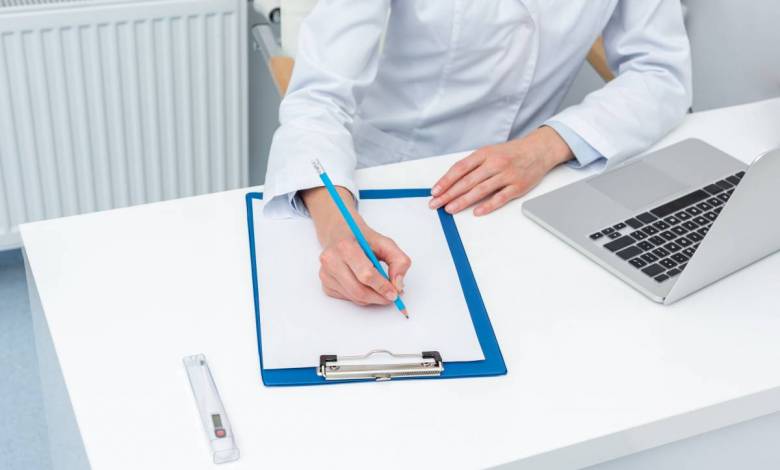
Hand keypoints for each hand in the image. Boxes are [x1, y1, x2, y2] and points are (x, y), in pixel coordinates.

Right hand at [302, 186, 411, 305]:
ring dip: (372, 298)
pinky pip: (348, 298)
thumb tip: (398, 285)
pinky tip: (364, 284)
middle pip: (359, 290)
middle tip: (391, 296)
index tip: (395, 293)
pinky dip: (361, 296)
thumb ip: (399, 261)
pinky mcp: (325, 283)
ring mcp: (325, 273)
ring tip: (380, 288)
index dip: (382, 287)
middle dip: (379, 297)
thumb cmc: (362, 239)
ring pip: (354, 297)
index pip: (366, 275)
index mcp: (345, 246)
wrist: (340, 233)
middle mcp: (331, 260)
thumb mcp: (385, 243)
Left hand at [429, 126, 573, 215]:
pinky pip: (500, 198)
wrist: (538, 149)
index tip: (435, 191)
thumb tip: (451, 181)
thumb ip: (473, 165)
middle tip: (436, 203)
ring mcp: (506, 175)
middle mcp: (495, 163)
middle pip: (467, 181)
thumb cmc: (511, 152)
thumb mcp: (489, 152)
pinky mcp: (517, 186)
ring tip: (450, 209)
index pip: (460, 168)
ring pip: (480, 190)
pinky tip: (476, 212)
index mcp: (485, 153)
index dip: (446, 180)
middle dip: (449, 194)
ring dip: (463, 201)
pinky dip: (487, 205)